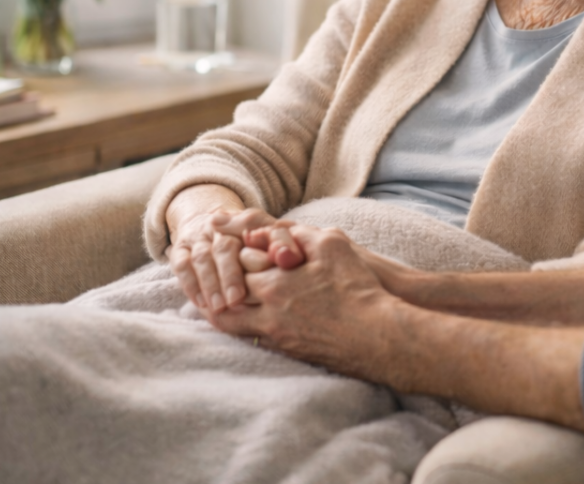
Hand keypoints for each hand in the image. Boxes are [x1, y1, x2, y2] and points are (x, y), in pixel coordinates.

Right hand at [168, 204, 293, 312]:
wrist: (211, 222)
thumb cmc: (251, 239)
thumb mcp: (270, 237)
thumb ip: (281, 243)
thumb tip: (290, 257)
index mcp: (246, 220)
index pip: (255, 230)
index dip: (262, 250)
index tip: (272, 268)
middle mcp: (221, 227)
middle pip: (225, 248)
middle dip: (231, 274)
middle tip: (237, 299)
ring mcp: (199, 237)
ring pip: (203, 258)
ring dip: (211, 283)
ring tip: (220, 307)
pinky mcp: (180, 249)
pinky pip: (182, 265)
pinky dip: (191, 284)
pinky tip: (201, 303)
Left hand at [212, 226, 396, 378]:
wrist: (376, 336)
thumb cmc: (357, 287)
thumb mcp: (332, 244)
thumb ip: (295, 232)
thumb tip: (265, 231)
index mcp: (273, 286)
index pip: (234, 266)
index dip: (229, 251)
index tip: (221, 240)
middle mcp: (267, 314)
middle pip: (224, 300)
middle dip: (215, 283)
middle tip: (208, 270)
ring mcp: (276, 336)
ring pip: (232, 325)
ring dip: (222, 308)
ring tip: (216, 297)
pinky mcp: (289, 351)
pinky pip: (251, 339)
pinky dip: (241, 324)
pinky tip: (245, 316)